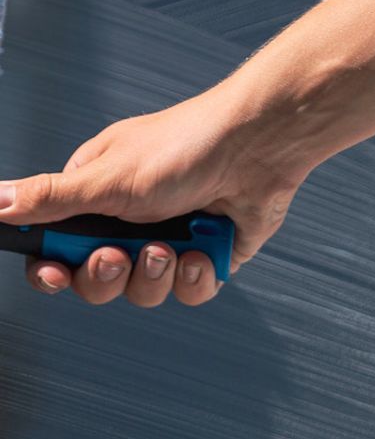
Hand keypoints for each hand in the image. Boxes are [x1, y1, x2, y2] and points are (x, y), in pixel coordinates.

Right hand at [0, 84, 300, 307]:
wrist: (259, 147)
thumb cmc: (186, 147)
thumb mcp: (106, 176)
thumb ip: (50, 198)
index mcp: (96, 196)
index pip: (55, 247)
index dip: (51, 270)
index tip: (54, 275)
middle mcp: (131, 220)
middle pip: (96, 279)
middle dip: (107, 274)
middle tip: (120, 254)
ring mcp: (171, 239)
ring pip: (144, 291)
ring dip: (155, 274)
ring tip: (172, 245)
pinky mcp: (208, 256)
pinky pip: (188, 290)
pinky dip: (196, 274)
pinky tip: (203, 248)